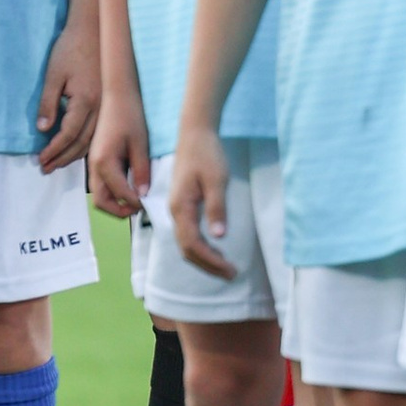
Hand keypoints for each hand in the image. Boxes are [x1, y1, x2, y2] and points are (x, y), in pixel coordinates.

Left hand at [35, 24, 99, 175]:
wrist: (94, 29)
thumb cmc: (71, 48)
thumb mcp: (53, 74)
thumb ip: (48, 103)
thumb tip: (43, 129)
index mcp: (86, 100)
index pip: (68, 135)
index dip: (53, 149)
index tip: (41, 159)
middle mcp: (100, 107)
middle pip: (82, 143)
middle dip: (63, 158)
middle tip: (46, 168)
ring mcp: (107, 105)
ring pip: (93, 139)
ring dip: (74, 154)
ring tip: (58, 163)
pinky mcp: (108, 101)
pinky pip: (98, 130)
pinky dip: (86, 143)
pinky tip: (76, 148)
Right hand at [88, 80, 151, 222]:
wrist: (117, 95)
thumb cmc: (129, 115)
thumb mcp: (140, 145)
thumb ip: (141, 171)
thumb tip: (143, 194)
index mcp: (104, 162)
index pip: (119, 193)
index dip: (134, 203)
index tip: (148, 204)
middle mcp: (94, 165)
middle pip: (101, 201)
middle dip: (118, 210)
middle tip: (138, 209)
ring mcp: (92, 162)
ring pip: (98, 193)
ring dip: (114, 201)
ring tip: (134, 200)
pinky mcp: (96, 158)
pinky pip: (100, 182)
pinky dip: (112, 190)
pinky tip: (128, 185)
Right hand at [168, 129, 235, 278]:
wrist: (195, 132)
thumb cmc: (207, 153)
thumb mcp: (216, 179)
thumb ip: (216, 207)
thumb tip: (218, 235)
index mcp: (181, 207)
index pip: (193, 245)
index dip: (211, 261)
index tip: (231, 269)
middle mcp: (175, 211)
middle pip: (186, 249)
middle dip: (208, 265)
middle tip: (231, 273)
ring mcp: (177, 208)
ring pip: (186, 243)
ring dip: (203, 258)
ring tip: (224, 266)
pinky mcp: (183, 204)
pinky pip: (188, 233)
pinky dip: (200, 247)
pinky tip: (214, 248)